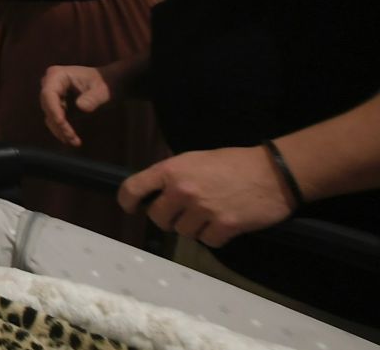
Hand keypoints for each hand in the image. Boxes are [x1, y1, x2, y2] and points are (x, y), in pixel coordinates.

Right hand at [39, 64, 113, 146]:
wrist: (108, 84)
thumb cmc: (105, 83)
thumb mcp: (102, 90)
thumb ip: (93, 97)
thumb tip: (81, 107)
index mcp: (58, 75)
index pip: (49, 94)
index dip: (53, 109)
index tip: (62, 123)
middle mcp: (50, 84)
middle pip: (48, 106)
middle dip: (59, 123)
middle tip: (72, 137)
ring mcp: (52, 95)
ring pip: (50, 115)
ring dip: (60, 130)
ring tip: (75, 141)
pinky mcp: (57, 104)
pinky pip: (55, 119)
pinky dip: (62, 130)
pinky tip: (73, 139)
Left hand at [118, 147, 296, 247]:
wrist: (273, 172)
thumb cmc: (234, 162)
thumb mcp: (196, 159)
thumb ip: (174, 174)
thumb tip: (157, 190)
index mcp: (172, 170)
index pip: (134, 188)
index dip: (127, 200)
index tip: (130, 208)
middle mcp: (182, 190)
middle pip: (157, 218)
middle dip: (168, 218)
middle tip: (182, 214)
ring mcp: (203, 209)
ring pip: (183, 232)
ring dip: (193, 228)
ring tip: (209, 214)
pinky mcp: (224, 226)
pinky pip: (207, 241)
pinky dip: (215, 237)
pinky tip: (224, 224)